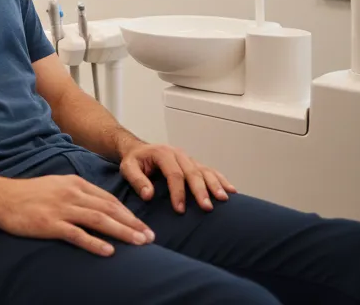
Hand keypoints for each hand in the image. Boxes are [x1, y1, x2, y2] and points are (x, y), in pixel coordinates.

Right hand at [0, 175, 153, 256]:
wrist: (2, 198)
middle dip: (132, 223)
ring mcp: (61, 209)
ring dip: (122, 232)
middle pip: (108, 209)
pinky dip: (95, 243)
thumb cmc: (29, 194)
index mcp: (74, 183)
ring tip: (139, 243)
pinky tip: (109, 251)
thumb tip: (99, 205)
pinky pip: (77, 235)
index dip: (128, 212)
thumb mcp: (56, 185)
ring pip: (98, 220)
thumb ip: (77, 193)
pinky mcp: (50, 224)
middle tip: (150, 237)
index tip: (142, 224)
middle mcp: (71, 194)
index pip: (108, 199)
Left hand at [119, 143, 235, 213]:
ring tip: (224, 199)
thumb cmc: (134, 161)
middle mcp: (178, 154)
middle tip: (207, 207)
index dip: (178, 192)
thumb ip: (137, 180)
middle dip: (200, 190)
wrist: (138, 150)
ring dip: (215, 185)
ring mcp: (188, 158)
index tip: (180, 210)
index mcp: (162, 153)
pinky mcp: (194, 163)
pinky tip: (231, 190)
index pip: (173, 173)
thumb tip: (149, 195)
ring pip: (204, 170)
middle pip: (192, 172)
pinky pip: (210, 170)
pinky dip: (221, 180)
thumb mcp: (127, 168)